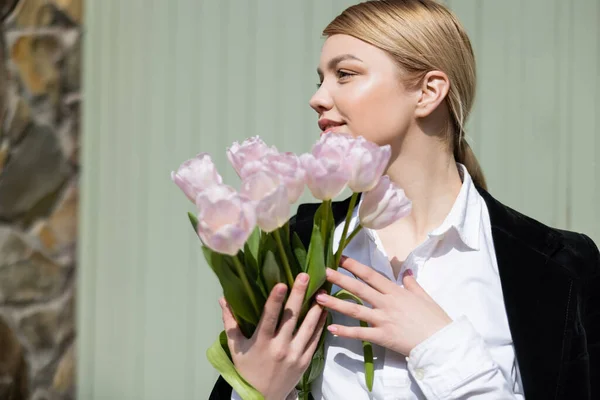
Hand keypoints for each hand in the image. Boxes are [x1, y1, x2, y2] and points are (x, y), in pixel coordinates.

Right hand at [220, 273, 326, 399]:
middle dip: (298, 295)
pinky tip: (324, 310)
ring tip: (322, 289)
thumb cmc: (247, 369)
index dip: (275, 300)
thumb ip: (230, 322)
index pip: (269, 317)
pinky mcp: (305, 361)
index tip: (282, 283)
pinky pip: (315, 339)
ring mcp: (295, 354)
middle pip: (291, 317)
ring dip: (315, 307)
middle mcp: (279, 347)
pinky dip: (321, 324)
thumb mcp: (236, 347)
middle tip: (305, 275)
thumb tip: (223, 298)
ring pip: (308, 327)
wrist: (262, 398)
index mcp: (261, 342)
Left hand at [315, 257, 451, 355]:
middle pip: (359, 288)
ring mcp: (383, 320)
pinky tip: (331, 329)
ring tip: (318, 298)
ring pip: (355, 310)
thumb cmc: (434, 319)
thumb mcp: (424, 296)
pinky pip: (361, 333)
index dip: (354, 266)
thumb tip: (406, 272)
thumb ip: (412, 284)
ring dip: (335, 304)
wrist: (441, 342)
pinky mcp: (382, 337)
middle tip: (323, 272)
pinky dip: (346, 332)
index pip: (371, 275)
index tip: (340, 258)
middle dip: (339, 279)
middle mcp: (386, 303)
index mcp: (395, 291)